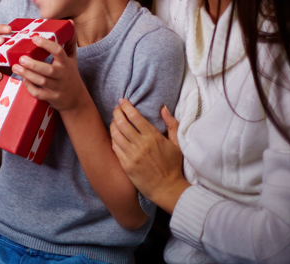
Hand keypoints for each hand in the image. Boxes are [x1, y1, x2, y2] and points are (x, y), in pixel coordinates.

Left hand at [11, 34, 88, 111]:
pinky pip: (39, 94)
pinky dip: (30, 88)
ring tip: (15, 67)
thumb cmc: (70, 74)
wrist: (76, 99)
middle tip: (20, 58)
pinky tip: (22, 80)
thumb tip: (70, 22)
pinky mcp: (51, 98)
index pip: (58, 51)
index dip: (46, 44)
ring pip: (42, 82)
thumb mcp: (72, 58)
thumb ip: (69, 41)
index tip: (34, 38)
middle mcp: (61, 75)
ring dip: (28, 75)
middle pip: (48, 70)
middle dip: (34, 64)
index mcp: (65, 63)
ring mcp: (56, 87)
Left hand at [110, 99, 188, 213]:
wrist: (168, 188)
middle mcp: (141, 144)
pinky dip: (113, 139)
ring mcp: (132, 155)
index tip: (122, 101)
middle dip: (116, 112)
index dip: (125, 106)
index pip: (134, 116)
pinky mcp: (126, 165)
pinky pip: (115, 147)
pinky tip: (115, 135)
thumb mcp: (177, 144)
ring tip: (115, 121)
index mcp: (153, 137)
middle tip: (116, 109)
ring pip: (115, 134)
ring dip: (113, 124)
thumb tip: (163, 108)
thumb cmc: (173, 165)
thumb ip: (172, 124)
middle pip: (121, 123)